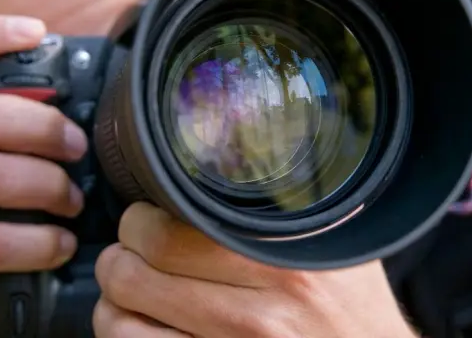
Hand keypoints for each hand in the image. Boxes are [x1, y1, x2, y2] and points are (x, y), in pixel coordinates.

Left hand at [93, 202, 417, 337]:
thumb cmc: (357, 312)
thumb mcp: (336, 246)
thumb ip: (291, 207)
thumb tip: (244, 152)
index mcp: (281, 265)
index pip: (167, 234)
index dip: (140, 222)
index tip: (144, 220)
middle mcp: (255, 316)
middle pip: (134, 276)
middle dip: (118, 260)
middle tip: (129, 253)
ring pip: (121, 327)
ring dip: (113, 307)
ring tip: (129, 296)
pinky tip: (147, 329)